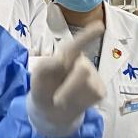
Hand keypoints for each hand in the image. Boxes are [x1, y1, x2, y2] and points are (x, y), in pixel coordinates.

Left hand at [27, 22, 105, 137]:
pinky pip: (94, 96)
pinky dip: (81, 102)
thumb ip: (45, 66)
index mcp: (67, 54)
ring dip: (72, 96)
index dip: (89, 34)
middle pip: (83, 71)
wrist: (49, 110)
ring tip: (64, 99)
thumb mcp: (38, 76)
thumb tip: (60, 60)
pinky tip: (75, 102)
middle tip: (56, 99)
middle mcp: (83, 62)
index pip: (78, 43)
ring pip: (89, 86)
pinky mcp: (100, 90)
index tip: (100, 26)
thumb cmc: (43, 87)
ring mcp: (93, 76)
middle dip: (69, 88)